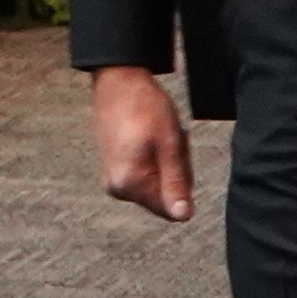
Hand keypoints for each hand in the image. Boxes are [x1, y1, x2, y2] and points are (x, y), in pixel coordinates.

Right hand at [89, 63, 194, 223]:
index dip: (183, 183)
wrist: (117, 80)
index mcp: (129, 185)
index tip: (176, 156)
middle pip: (163, 196)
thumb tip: (184, 216)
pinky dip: (153, 157)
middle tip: (169, 141)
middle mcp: (116, 188)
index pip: (170, 209)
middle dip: (174, 171)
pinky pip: (143, 173)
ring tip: (158, 135)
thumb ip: (176, 183)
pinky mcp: (113, 167)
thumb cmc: (144, 107)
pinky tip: (149, 136)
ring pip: (155, 182)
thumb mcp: (169, 144)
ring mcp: (112, 178)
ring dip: (165, 162)